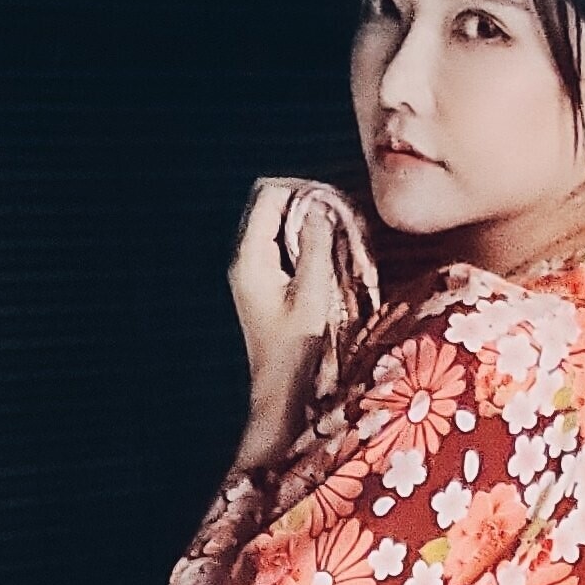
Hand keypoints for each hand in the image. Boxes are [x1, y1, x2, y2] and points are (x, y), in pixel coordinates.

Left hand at [228, 178, 375, 463]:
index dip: (302, 189)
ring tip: (338, 236)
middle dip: (306, 202)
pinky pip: (282, 245)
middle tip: (339, 217)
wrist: (281, 395)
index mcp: (250, 258)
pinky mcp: (264, 285)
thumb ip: (316, 246)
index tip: (334, 204)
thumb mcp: (312, 295)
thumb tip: (322, 206)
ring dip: (307, 223)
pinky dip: (304, 242)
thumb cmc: (297, 351)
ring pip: (278, 224)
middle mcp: (245, 259)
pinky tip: (328, 258)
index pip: (268, 194)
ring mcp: (253, 272)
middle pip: (271, 204)